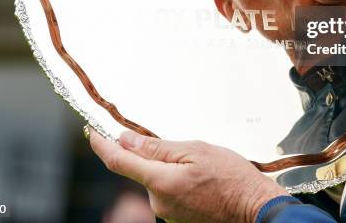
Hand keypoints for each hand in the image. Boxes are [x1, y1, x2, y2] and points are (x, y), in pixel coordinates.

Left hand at [89, 129, 286, 222]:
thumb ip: (158, 147)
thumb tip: (125, 140)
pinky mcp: (176, 218)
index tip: (92, 132)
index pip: (118, 162)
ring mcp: (167, 213)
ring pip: (157, 180)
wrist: (252, 207)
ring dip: (168, 168)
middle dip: (154, 154)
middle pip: (142, 170)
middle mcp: (158, 202)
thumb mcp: (196, 150)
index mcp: (161, 181)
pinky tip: (200, 180)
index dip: (102, 145)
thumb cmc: (230, 176)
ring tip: (201, 167)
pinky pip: (168, 192)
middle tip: (184, 149)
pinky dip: (177, 180)